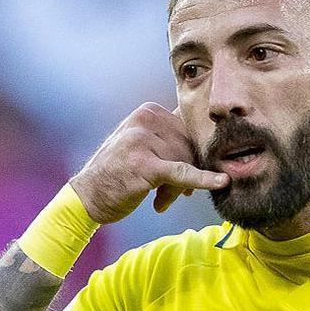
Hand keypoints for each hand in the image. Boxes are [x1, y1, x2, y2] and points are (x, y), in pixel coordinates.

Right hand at [69, 102, 226, 223]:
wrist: (88, 196)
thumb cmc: (119, 173)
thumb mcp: (144, 145)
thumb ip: (171, 138)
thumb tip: (212, 142)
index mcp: (149, 111)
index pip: (188, 131)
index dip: (191, 156)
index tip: (184, 175)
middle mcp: (145, 120)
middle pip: (188, 147)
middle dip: (186, 174)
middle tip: (175, 194)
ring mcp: (143, 141)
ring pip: (185, 164)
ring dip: (179, 188)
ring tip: (162, 199)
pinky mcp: (145, 165)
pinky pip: (182, 173)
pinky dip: (203, 180)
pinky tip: (221, 182)